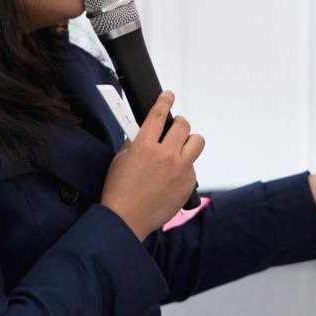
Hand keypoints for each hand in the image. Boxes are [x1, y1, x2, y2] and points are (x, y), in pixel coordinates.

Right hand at [101, 91, 205, 240]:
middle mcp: (166, 155)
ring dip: (189, 142)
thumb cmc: (118, 191)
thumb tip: (142, 134)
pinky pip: (192, 167)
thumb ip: (133, 144)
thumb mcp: (120, 160)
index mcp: (145, 146)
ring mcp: (180, 170)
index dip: (165, 101)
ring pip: (197, 142)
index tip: (168, 95)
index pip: (159, 115)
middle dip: (179, 123)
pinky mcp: (188, 184)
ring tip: (180, 149)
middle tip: (174, 128)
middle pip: (183, 126)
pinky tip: (172, 176)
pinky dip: (184, 167)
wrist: (126, 220)